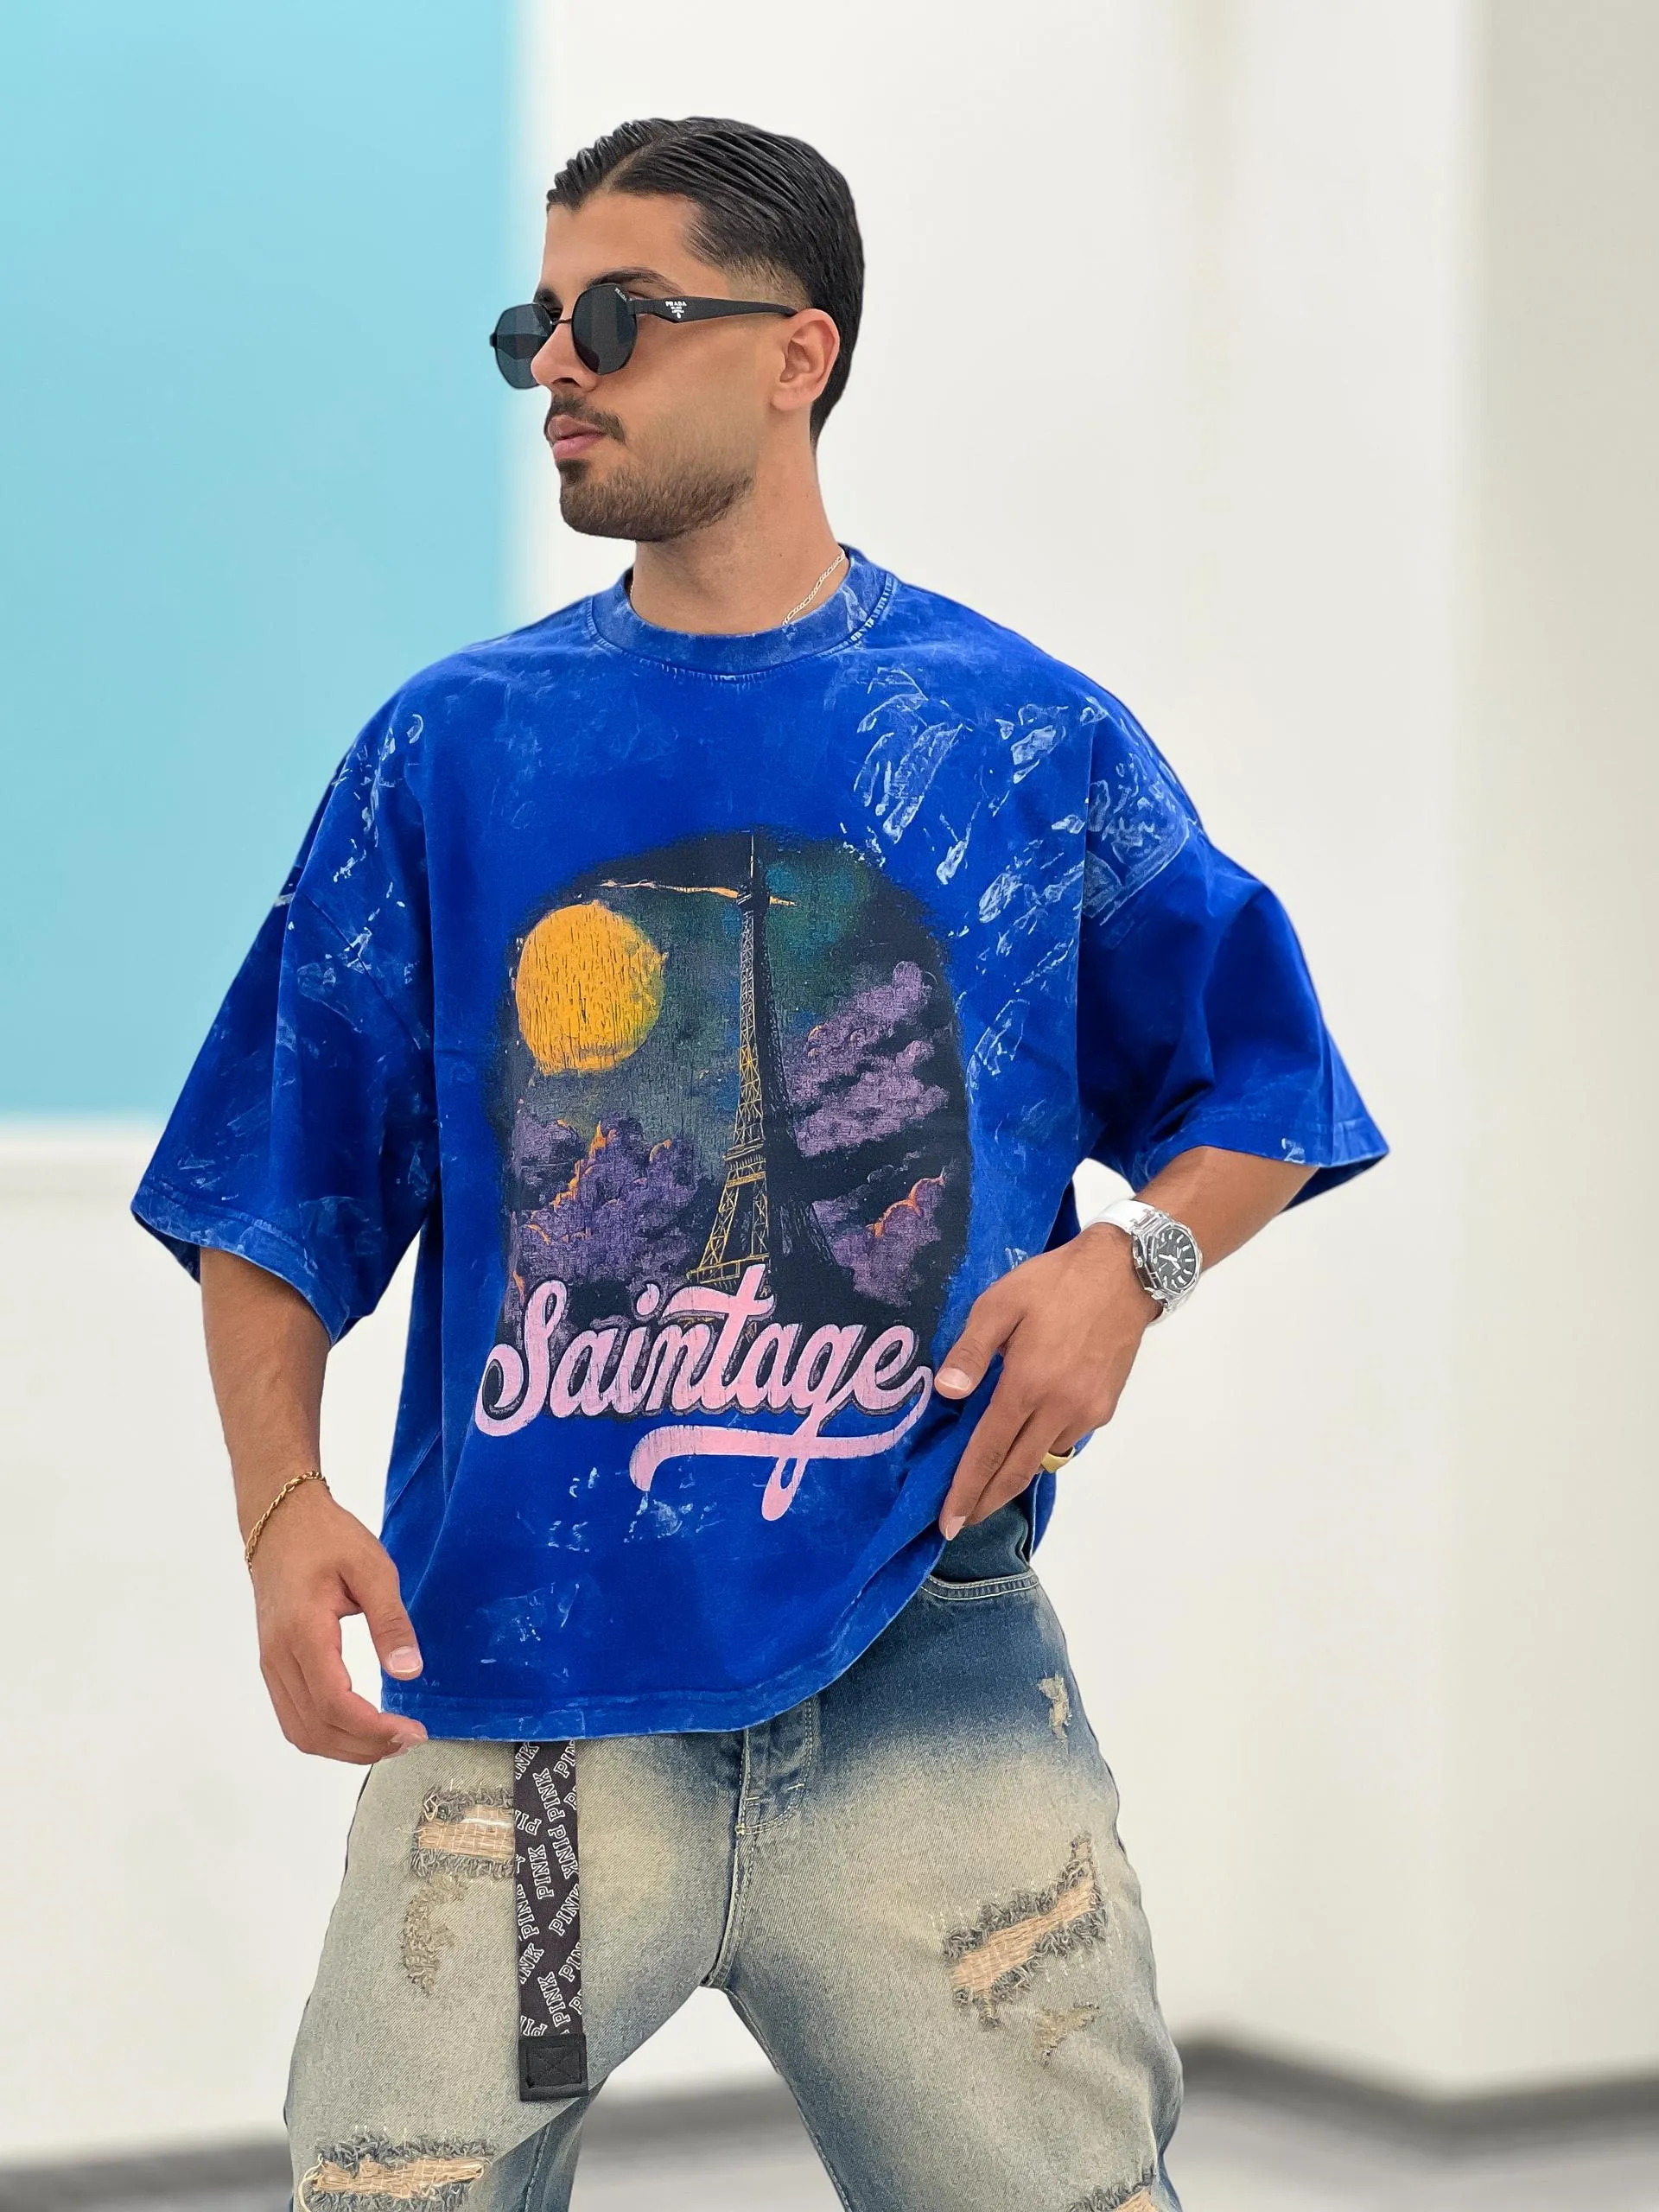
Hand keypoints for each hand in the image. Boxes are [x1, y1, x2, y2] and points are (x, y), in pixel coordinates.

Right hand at [246, 1479, 428, 1763]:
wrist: (280, 1522)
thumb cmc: (327, 1538)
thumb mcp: (372, 1568)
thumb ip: (390, 1621)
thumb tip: (409, 1672)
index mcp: (303, 1632)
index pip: (334, 1704)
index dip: (374, 1730)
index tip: (412, 1731)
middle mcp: (279, 1657)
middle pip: (315, 1729)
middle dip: (364, 1747)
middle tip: (409, 1739)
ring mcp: (271, 1663)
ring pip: (300, 1731)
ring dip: (345, 1747)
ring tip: (389, 1741)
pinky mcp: (273, 1664)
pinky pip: (294, 1716)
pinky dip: (326, 1734)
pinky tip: (358, 1728)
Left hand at [933, 1225, 1158, 1534]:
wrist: (1125, 1274)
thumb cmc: (1054, 1283)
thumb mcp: (1000, 1303)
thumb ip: (971, 1351)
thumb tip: (948, 1394)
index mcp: (1028, 1385)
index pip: (989, 1451)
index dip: (966, 1490)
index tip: (947, 1523)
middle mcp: (1060, 1409)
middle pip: (1017, 1471)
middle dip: (986, 1501)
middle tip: (961, 1522)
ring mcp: (1087, 1412)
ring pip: (1043, 1456)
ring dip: (1014, 1473)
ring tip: (987, 1476)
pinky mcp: (1105, 1408)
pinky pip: (1066, 1439)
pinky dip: (1041, 1447)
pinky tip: (1026, 1437)